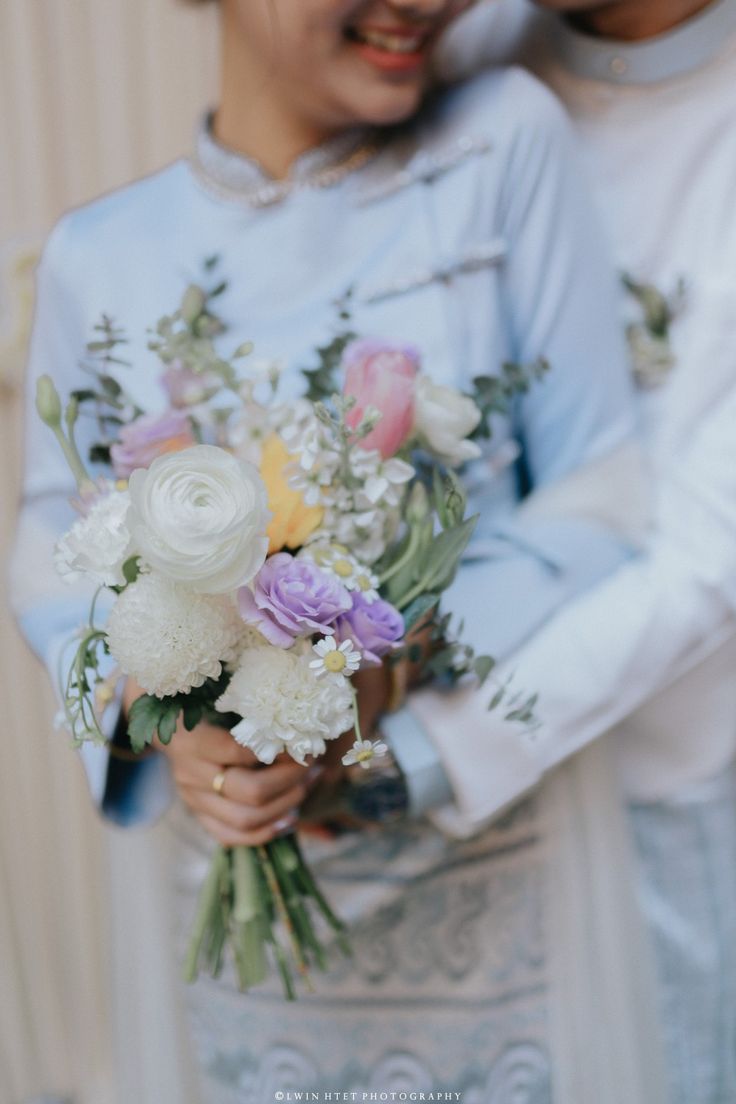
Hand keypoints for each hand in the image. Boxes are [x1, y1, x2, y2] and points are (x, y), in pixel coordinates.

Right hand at [122, 679, 318, 846]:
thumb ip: (249, 711)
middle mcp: (191, 774)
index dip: (278, 752)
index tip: (301, 742)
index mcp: (193, 740)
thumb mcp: (217, 700)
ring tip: (307, 786)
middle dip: (289, 780)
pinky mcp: (199, 817)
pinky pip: (231, 836)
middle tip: (311, 765)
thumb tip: (297, 724)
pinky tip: (289, 818)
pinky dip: (265, 832)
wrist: (166, 731)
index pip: (240, 753)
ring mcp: (194, 800)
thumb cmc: (201, 708)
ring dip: (285, 806)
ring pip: (245, 819)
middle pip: (249, 791)